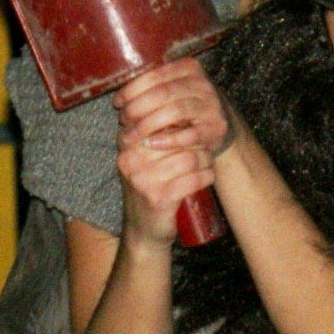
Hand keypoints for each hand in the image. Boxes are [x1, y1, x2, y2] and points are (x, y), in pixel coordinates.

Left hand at [115, 56, 234, 161]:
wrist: (215, 124)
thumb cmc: (183, 105)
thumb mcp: (171, 89)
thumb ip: (151, 87)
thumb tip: (119, 98)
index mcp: (188, 68)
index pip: (154, 75)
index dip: (131, 90)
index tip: (117, 103)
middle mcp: (202, 84)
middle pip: (162, 93)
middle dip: (137, 108)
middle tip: (123, 121)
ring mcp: (211, 106)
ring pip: (174, 111)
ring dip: (147, 125)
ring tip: (131, 136)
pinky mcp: (215, 128)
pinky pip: (189, 134)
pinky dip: (168, 140)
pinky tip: (151, 144)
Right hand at [117, 125, 216, 247]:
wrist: (142, 230)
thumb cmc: (149, 187)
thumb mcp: (142, 157)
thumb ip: (152, 133)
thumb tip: (180, 103)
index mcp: (126, 144)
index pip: (158, 120)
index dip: (182, 123)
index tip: (193, 128)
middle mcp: (131, 160)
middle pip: (177, 137)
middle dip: (197, 142)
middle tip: (204, 148)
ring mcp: (143, 180)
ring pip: (189, 158)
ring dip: (205, 160)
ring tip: (207, 163)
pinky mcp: (159, 198)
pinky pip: (193, 179)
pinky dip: (206, 177)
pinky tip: (207, 177)